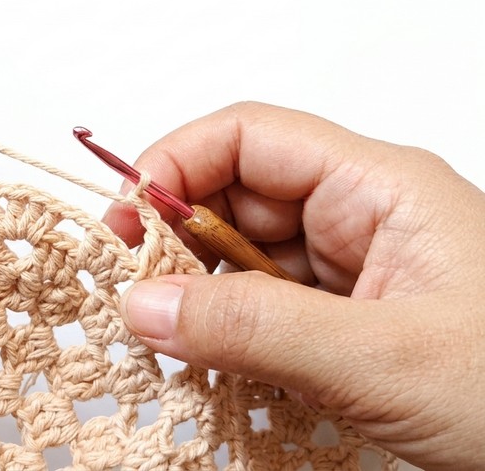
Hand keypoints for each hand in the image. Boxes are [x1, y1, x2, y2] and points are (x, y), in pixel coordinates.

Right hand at [104, 101, 484, 470]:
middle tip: (138, 302)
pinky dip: (229, 335)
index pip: (248, 137)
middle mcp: (361, 217)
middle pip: (235, 197)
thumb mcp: (379, 358)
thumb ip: (253, 327)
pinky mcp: (347, 322)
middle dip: (177, 242)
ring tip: (175, 345)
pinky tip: (216, 366)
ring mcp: (354, 272)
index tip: (123, 225)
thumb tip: (142, 303)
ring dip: (200, 296)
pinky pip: (265, 309)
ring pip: (244, 259)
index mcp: (379, 186)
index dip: (174, 166)